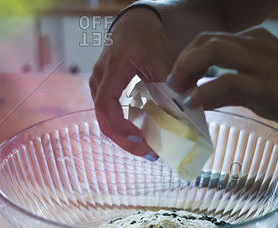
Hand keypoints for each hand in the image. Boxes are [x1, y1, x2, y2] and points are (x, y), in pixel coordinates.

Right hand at [90, 7, 171, 157]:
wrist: (132, 24)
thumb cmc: (146, 38)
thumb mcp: (161, 59)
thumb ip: (168, 88)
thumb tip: (180, 118)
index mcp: (113, 68)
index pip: (106, 104)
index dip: (120, 126)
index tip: (140, 139)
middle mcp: (99, 78)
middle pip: (103, 119)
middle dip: (125, 140)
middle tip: (148, 154)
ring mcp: (97, 85)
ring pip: (104, 120)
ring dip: (124, 137)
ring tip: (147, 149)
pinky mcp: (102, 91)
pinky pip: (108, 115)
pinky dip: (123, 128)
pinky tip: (140, 135)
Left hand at [167, 28, 277, 139]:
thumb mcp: (258, 91)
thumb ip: (228, 91)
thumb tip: (198, 99)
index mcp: (256, 41)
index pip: (211, 39)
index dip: (187, 58)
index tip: (177, 80)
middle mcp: (257, 45)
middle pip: (206, 40)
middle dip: (182, 62)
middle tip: (172, 86)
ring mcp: (263, 63)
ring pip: (212, 51)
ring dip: (186, 70)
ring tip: (177, 92)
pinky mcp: (267, 86)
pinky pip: (225, 81)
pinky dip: (202, 92)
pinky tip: (192, 105)